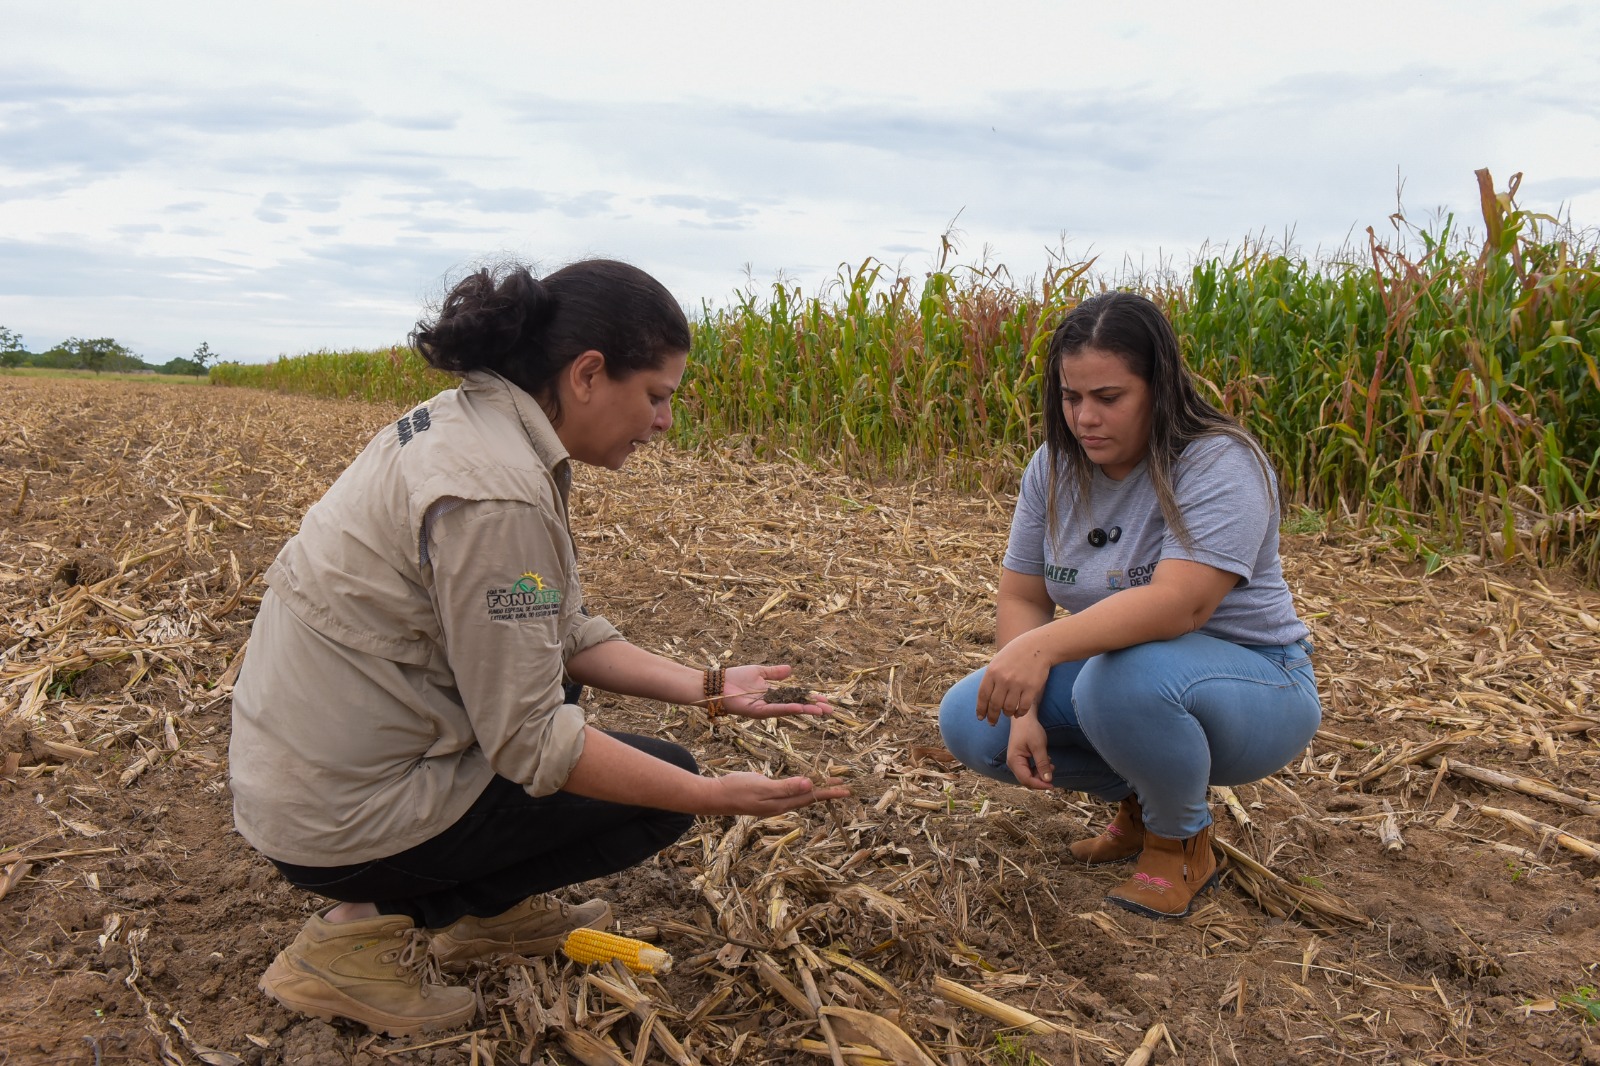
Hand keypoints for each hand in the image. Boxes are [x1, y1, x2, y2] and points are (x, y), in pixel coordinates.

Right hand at [710, 772, 849, 815]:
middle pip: (809, 798)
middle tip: (844, 786)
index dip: (829, 792)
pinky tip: (802, 786)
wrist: (715, 797)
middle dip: (827, 791)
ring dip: (816, 790)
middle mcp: (780, 805)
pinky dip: (801, 788)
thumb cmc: (737, 790)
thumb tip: (809, 785)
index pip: (811, 797)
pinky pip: (790, 794)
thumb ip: (786, 787)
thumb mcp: (762, 787)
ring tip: (828, 784)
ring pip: (800, 796)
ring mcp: (773, 803)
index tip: (845, 789)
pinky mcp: (766, 797)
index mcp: (781, 803)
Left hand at [721, 664, 832, 718]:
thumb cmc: (735, 677)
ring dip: (804, 710)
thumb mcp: (759, 672)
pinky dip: (787, 709)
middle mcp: (772, 703)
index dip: (810, 698)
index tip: (825, 699)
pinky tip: (799, 708)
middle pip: (797, 705)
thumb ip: (775, 673)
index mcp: (774, 693)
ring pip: (789, 710)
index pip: (796, 696)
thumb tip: (791, 670)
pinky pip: (775, 710)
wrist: (718, 685)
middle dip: (813, 708)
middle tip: (830, 710)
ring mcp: (765, 708)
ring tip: (820, 711)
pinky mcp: (757, 711)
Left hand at [975, 631, 1050, 723]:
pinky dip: (1019, 713)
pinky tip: (1018, 713)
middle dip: (992, 716)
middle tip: (992, 723)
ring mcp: (1017, 684)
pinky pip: (1023, 707)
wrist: (1038, 646)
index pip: (983, 696)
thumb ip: (991, 677)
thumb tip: (985, 697)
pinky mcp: (1031, 688)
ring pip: (1008, 708)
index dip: (981, 709)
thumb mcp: (998, 661)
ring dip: (1006, 714)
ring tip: (1007, 714)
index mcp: (992, 672)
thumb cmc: (1016, 653)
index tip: (980, 717)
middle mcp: (1003, 679)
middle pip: (994, 705)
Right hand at [1005, 713, 1053, 789]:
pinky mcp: (1020, 760)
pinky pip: (1029, 770)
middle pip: (1026, 780)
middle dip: (1040, 780)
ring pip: (1028, 776)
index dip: (1039, 784)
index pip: (1026, 779)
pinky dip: (1038, 769)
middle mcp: (1013, 764)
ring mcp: (1016, 762)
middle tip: (1052, 771)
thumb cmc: (1030, 729)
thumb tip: (1047, 780)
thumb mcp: (1038, 746)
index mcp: (1014, 761)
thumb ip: (1042, 764)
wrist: (1024, 718)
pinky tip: (1046, 762)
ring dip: (1040, 774)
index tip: (1052, 785)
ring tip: (1051, 765)